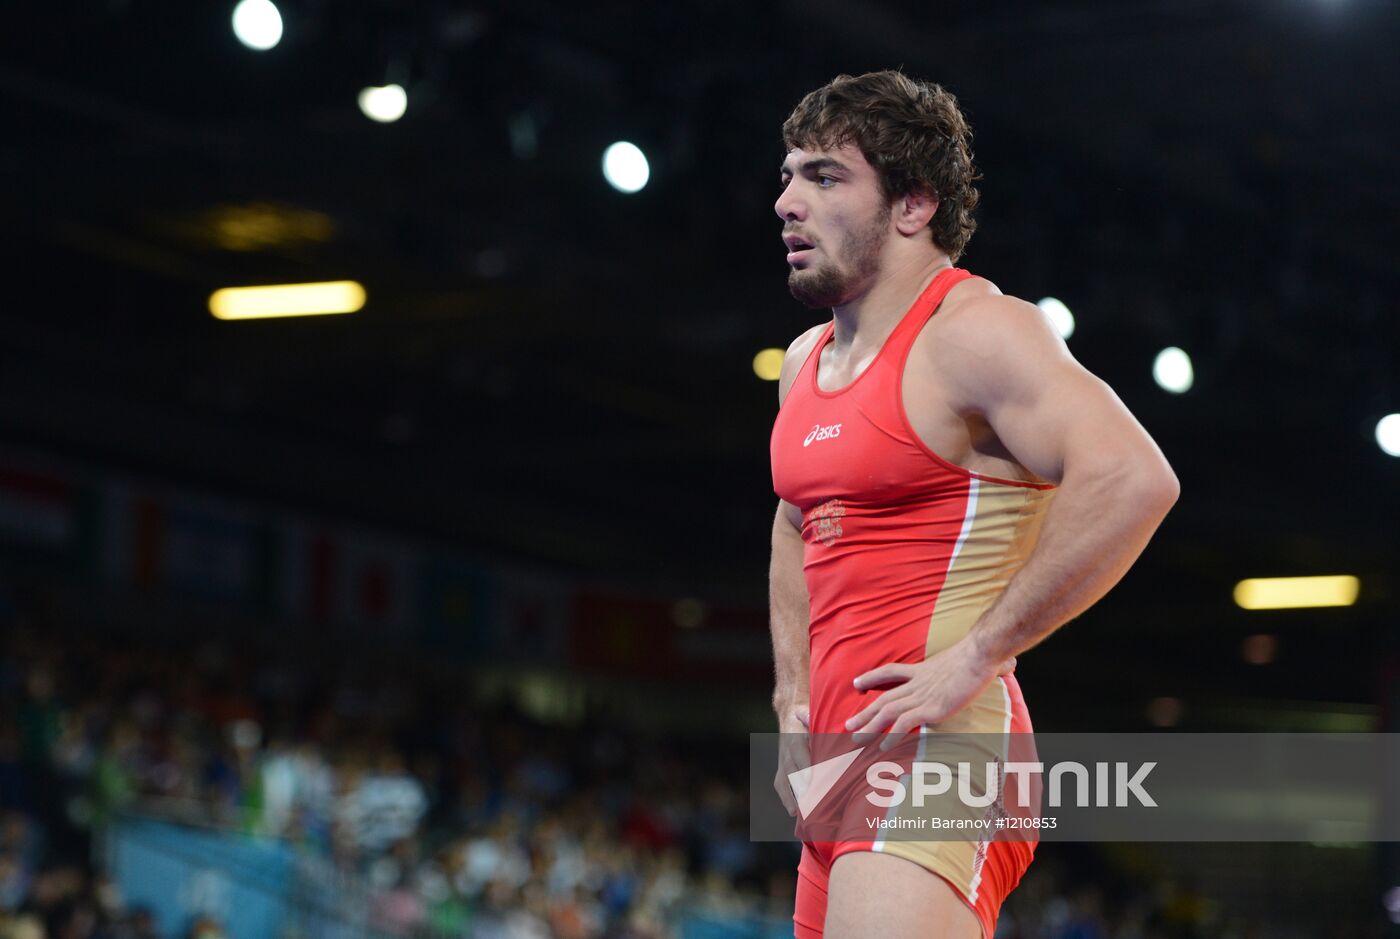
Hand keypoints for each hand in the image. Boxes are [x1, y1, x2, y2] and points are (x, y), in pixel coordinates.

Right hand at [773, 703, 809, 815]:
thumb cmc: (806, 715)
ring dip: (790, 797)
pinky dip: (786, 798)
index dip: (803, 766)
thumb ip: (808, 715)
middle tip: (810, 803)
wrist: (790, 713)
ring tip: (798, 813)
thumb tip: (808, 715)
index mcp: (794, 736)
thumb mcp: (808, 711)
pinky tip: (794, 812)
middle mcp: (786, 751)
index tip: (811, 779)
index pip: (797, 752)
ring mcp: (782, 761)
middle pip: (791, 771)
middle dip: (799, 787)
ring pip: (783, 780)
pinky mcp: (782, 769)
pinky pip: (781, 785)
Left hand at [845, 641, 1016, 749]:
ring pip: (887, 712)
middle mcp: (918, 683)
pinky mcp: (930, 708)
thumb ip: (991, 665)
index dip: (872, 677)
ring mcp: (922, 695)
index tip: (857, 683)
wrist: (982, 652)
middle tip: (847, 724)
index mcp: (924, 669)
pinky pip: (904, 723)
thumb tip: (1012, 665)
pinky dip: (891, 735)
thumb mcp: (979, 659)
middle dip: (864, 712)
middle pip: (883, 696)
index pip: (892, 672)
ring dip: (869, 727)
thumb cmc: (985, 653)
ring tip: (855, 740)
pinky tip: (882, 747)